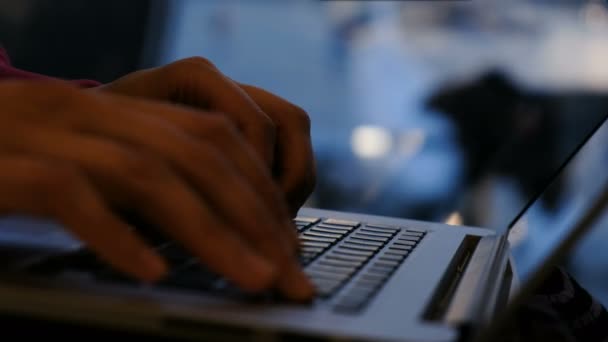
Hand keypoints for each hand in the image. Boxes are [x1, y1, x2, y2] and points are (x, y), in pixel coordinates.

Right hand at [0, 80, 313, 299]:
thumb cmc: (16, 158)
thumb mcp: (91, 157)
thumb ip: (148, 178)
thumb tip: (216, 224)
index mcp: (119, 109)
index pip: (214, 138)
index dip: (260, 189)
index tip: (289, 243)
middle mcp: (92, 114)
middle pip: (196, 155)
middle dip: (253, 217)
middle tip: (289, 273)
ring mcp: (47, 133)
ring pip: (147, 174)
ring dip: (209, 233)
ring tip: (253, 279)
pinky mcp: (4, 165)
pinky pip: (67, 193)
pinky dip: (115, 235)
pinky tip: (152, 273)